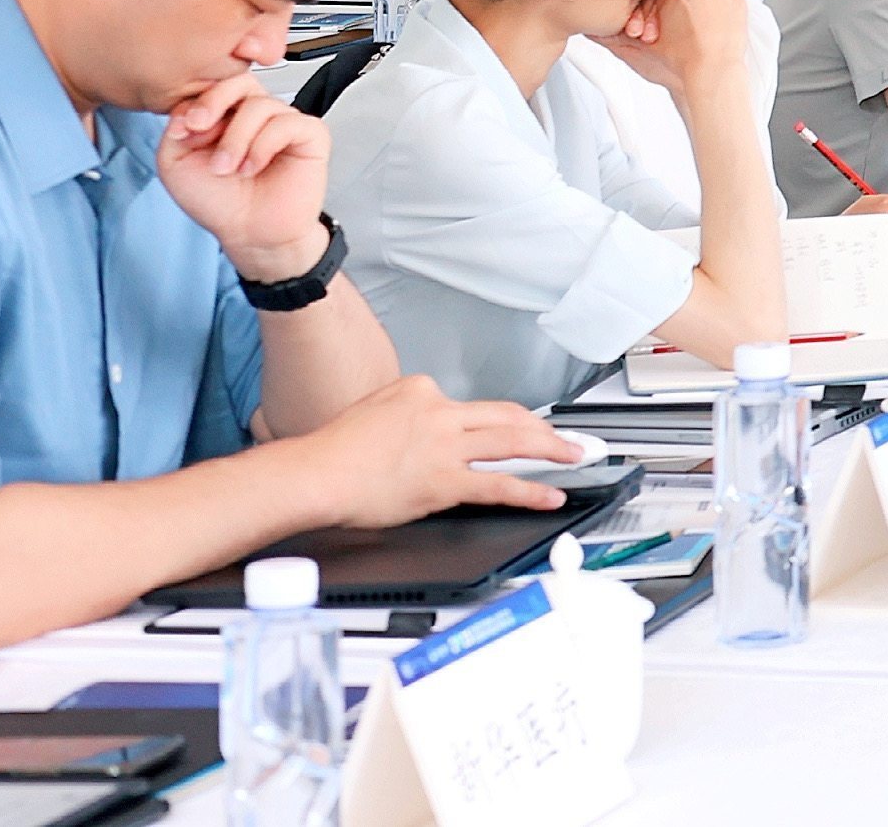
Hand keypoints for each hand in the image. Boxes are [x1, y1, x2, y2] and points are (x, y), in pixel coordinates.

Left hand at [158, 77, 332, 277]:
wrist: (249, 233)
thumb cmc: (219, 202)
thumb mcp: (175, 163)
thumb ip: (176, 127)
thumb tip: (191, 106)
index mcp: (226, 115)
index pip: (215, 85)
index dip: (197, 103)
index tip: (183, 131)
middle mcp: (255, 115)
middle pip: (241, 81)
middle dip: (215, 102)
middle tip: (201, 129)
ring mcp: (284, 122)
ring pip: (260, 105)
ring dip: (236, 140)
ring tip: (229, 169)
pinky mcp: (310, 135)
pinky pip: (287, 124)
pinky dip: (263, 147)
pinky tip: (253, 168)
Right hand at [292, 377, 575, 524]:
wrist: (313, 473)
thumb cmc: (332, 452)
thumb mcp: (373, 410)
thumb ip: (406, 414)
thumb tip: (422, 429)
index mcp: (422, 392)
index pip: (469, 406)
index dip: (490, 422)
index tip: (507, 432)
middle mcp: (440, 412)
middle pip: (506, 415)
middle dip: (542, 427)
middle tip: (567, 436)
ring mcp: (446, 446)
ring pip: (512, 441)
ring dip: (551, 449)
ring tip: (573, 456)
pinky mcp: (444, 479)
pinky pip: (498, 484)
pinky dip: (530, 490)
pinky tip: (549, 495)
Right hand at [611, 0, 747, 101]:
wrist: (714, 72)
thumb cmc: (679, 59)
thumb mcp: (643, 45)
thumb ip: (621, 33)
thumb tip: (596, 32)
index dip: (658, 2)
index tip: (659, 18)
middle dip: (680, 0)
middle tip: (677, 22)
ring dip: (701, 5)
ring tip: (696, 30)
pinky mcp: (739, 1)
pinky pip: (726, 1)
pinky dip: (720, 13)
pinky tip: (712, 31)